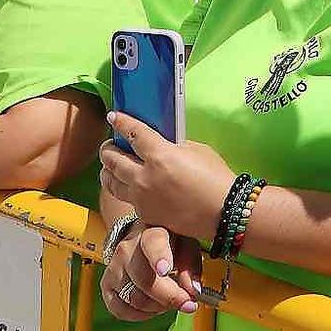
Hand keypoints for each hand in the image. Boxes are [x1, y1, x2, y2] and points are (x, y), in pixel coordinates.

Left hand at [98, 114, 236, 242]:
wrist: (223, 212)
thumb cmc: (216, 177)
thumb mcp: (197, 150)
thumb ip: (175, 146)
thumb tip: (162, 145)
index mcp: (159, 156)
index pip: (133, 134)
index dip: (121, 122)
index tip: (113, 116)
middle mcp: (144, 177)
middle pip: (113, 159)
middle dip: (107, 149)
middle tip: (109, 144)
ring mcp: (141, 198)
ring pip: (111, 182)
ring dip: (107, 170)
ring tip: (109, 166)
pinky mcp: (145, 214)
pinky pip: (127, 198)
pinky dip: (124, 188)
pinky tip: (128, 185)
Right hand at [101, 223, 201, 321]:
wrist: (141, 239)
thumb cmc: (169, 243)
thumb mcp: (186, 246)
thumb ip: (191, 266)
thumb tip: (193, 291)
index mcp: (152, 233)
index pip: (153, 243)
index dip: (159, 257)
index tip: (166, 270)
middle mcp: (127, 249)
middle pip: (145, 280)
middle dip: (169, 297)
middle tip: (186, 302)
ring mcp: (113, 267)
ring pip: (134, 298)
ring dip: (157, 307)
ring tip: (169, 301)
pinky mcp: (106, 285)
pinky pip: (119, 310)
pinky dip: (140, 315)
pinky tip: (153, 308)